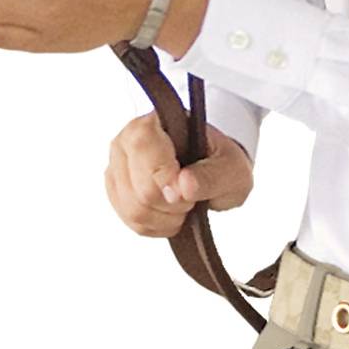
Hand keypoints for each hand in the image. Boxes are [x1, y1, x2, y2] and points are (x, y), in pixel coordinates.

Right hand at [106, 113, 253, 237]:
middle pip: (139, 190)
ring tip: (183, 205)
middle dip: (172, 205)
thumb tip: (184, 186)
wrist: (211, 168)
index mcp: (155, 122)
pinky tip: (170, 214)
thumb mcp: (232, 168)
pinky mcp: (116, 191)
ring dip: (166, 218)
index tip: (187, 194)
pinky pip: (131, 221)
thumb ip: (211, 176)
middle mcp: (127, 141)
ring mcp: (117, 167)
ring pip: (133, 210)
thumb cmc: (219, 161)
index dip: (165, 179)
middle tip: (192, 197)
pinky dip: (156, 225)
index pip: (143, 148)